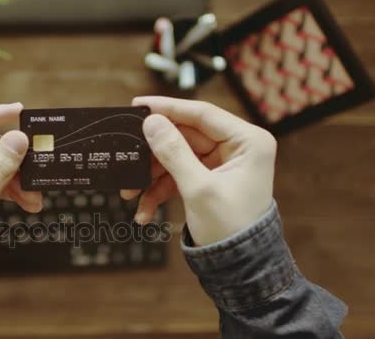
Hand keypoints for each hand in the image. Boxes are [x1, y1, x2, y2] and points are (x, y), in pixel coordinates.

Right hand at [122, 97, 276, 245]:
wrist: (240, 268)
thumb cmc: (231, 228)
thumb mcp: (199, 189)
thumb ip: (173, 152)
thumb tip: (151, 122)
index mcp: (248, 141)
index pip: (202, 114)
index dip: (168, 108)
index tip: (138, 105)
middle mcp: (237, 148)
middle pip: (184, 136)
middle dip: (153, 153)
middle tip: (127, 155)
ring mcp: (222, 164)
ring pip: (176, 157)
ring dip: (151, 176)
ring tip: (129, 193)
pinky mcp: (209, 179)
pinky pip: (178, 176)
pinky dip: (159, 191)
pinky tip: (144, 211)